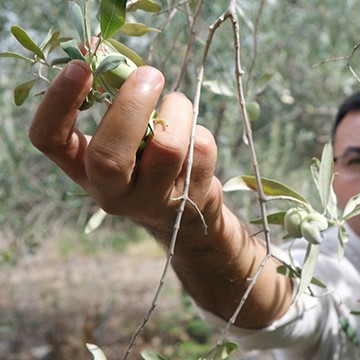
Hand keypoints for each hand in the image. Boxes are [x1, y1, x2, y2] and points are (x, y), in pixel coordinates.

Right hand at [29, 60, 222, 246]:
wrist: (186, 213)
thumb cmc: (147, 160)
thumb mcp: (121, 138)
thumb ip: (109, 99)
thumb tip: (100, 45)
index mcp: (83, 170)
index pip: (50, 140)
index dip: (60, 101)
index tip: (80, 66)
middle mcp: (113, 193)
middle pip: (110, 156)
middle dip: (131, 106)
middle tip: (148, 74)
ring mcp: (153, 201)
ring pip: (168, 147)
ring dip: (177, 109)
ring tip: (176, 103)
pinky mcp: (191, 200)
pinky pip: (199, 148)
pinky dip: (198, 129)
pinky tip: (193, 136)